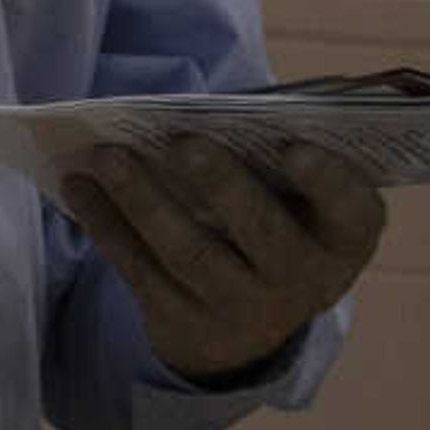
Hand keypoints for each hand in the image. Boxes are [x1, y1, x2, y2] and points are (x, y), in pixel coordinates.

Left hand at [59, 136, 386, 384]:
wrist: (251, 321)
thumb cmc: (279, 219)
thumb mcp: (303, 199)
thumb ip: (280, 151)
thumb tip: (214, 105)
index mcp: (343, 237)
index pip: (351, 208)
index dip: (327, 180)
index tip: (295, 147)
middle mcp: (302, 281)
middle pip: (262, 233)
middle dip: (222, 185)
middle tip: (182, 141)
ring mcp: (243, 310)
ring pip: (190, 255)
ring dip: (144, 201)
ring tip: (107, 155)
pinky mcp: (185, 324)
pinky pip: (141, 273)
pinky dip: (107, 226)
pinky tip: (79, 187)